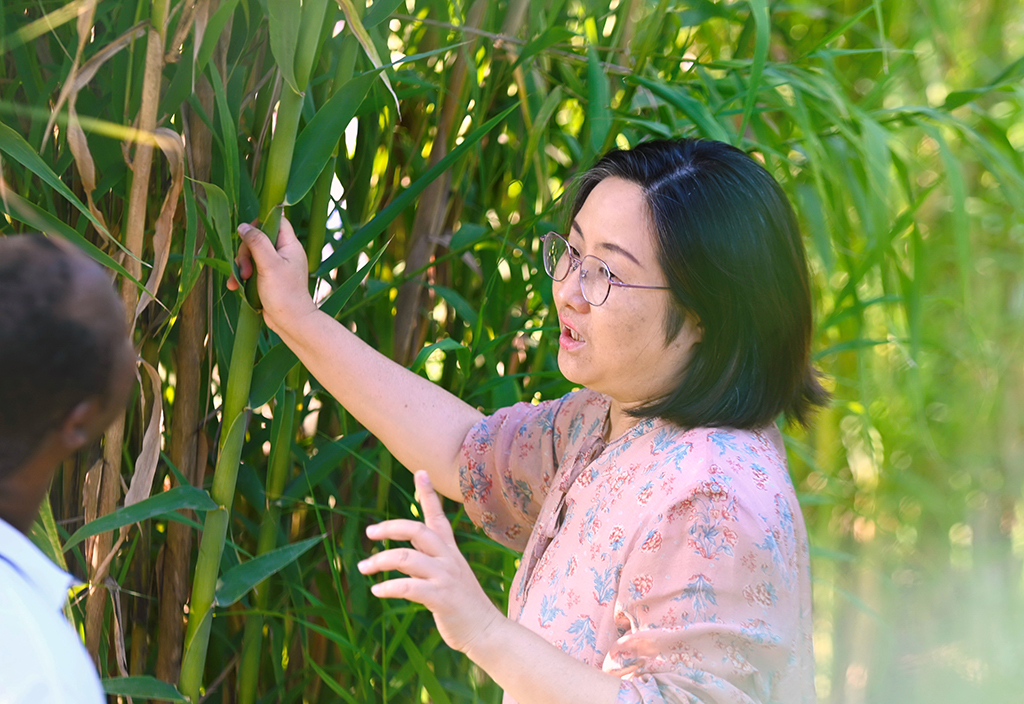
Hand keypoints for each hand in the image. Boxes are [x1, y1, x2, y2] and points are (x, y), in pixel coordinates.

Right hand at [226, 217, 315, 333]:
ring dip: (241, 266)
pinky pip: (250, 270)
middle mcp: (284, 253)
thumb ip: (257, 242)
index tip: (248, 233)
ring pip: (251, 254)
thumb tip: (244, 226)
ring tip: (240, 280)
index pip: (277, 221)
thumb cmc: (284, 293)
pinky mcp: (267, 278)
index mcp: (290, 245)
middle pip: (258, 238)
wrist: (290, 322)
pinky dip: (242, 276)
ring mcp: (276, 266)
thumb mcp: (269, 264)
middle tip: (245, 268)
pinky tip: (235, 287)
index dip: (261, 222)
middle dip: (245, 252)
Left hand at [358, 471, 503, 653]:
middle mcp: (448, 558)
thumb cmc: (462, 603)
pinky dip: (388, 587)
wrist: (485, 631)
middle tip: (369, 532)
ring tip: (363, 568)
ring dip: (380, 562)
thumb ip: (432, 559)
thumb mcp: (451, 574)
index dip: (428, 494)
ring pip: (406, 558)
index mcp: (450, 550)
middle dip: (390, 528)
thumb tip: (404, 554)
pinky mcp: (441, 598)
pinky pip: (408, 587)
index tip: (420, 472)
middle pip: (417, 530)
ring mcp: (445, 577)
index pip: (438, 516)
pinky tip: (377, 590)